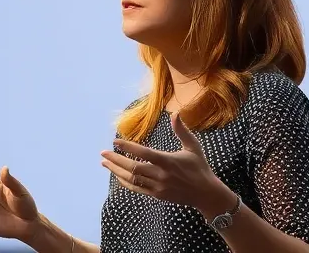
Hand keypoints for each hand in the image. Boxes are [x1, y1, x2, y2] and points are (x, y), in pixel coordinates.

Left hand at [101, 111, 230, 214]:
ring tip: (105, 162)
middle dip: (116, 160)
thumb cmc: (199, 167)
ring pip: (132, 180)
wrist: (206, 194)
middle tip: (103, 153)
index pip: (144, 153)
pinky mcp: (157, 195)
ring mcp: (158, 187)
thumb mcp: (193, 147)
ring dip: (116, 171)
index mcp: (168, 162)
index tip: (115, 141)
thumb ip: (182, 131)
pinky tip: (117, 174)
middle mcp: (161, 175)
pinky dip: (125, 181)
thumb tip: (175, 113)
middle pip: (133, 168)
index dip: (128, 148)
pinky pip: (137, 188)